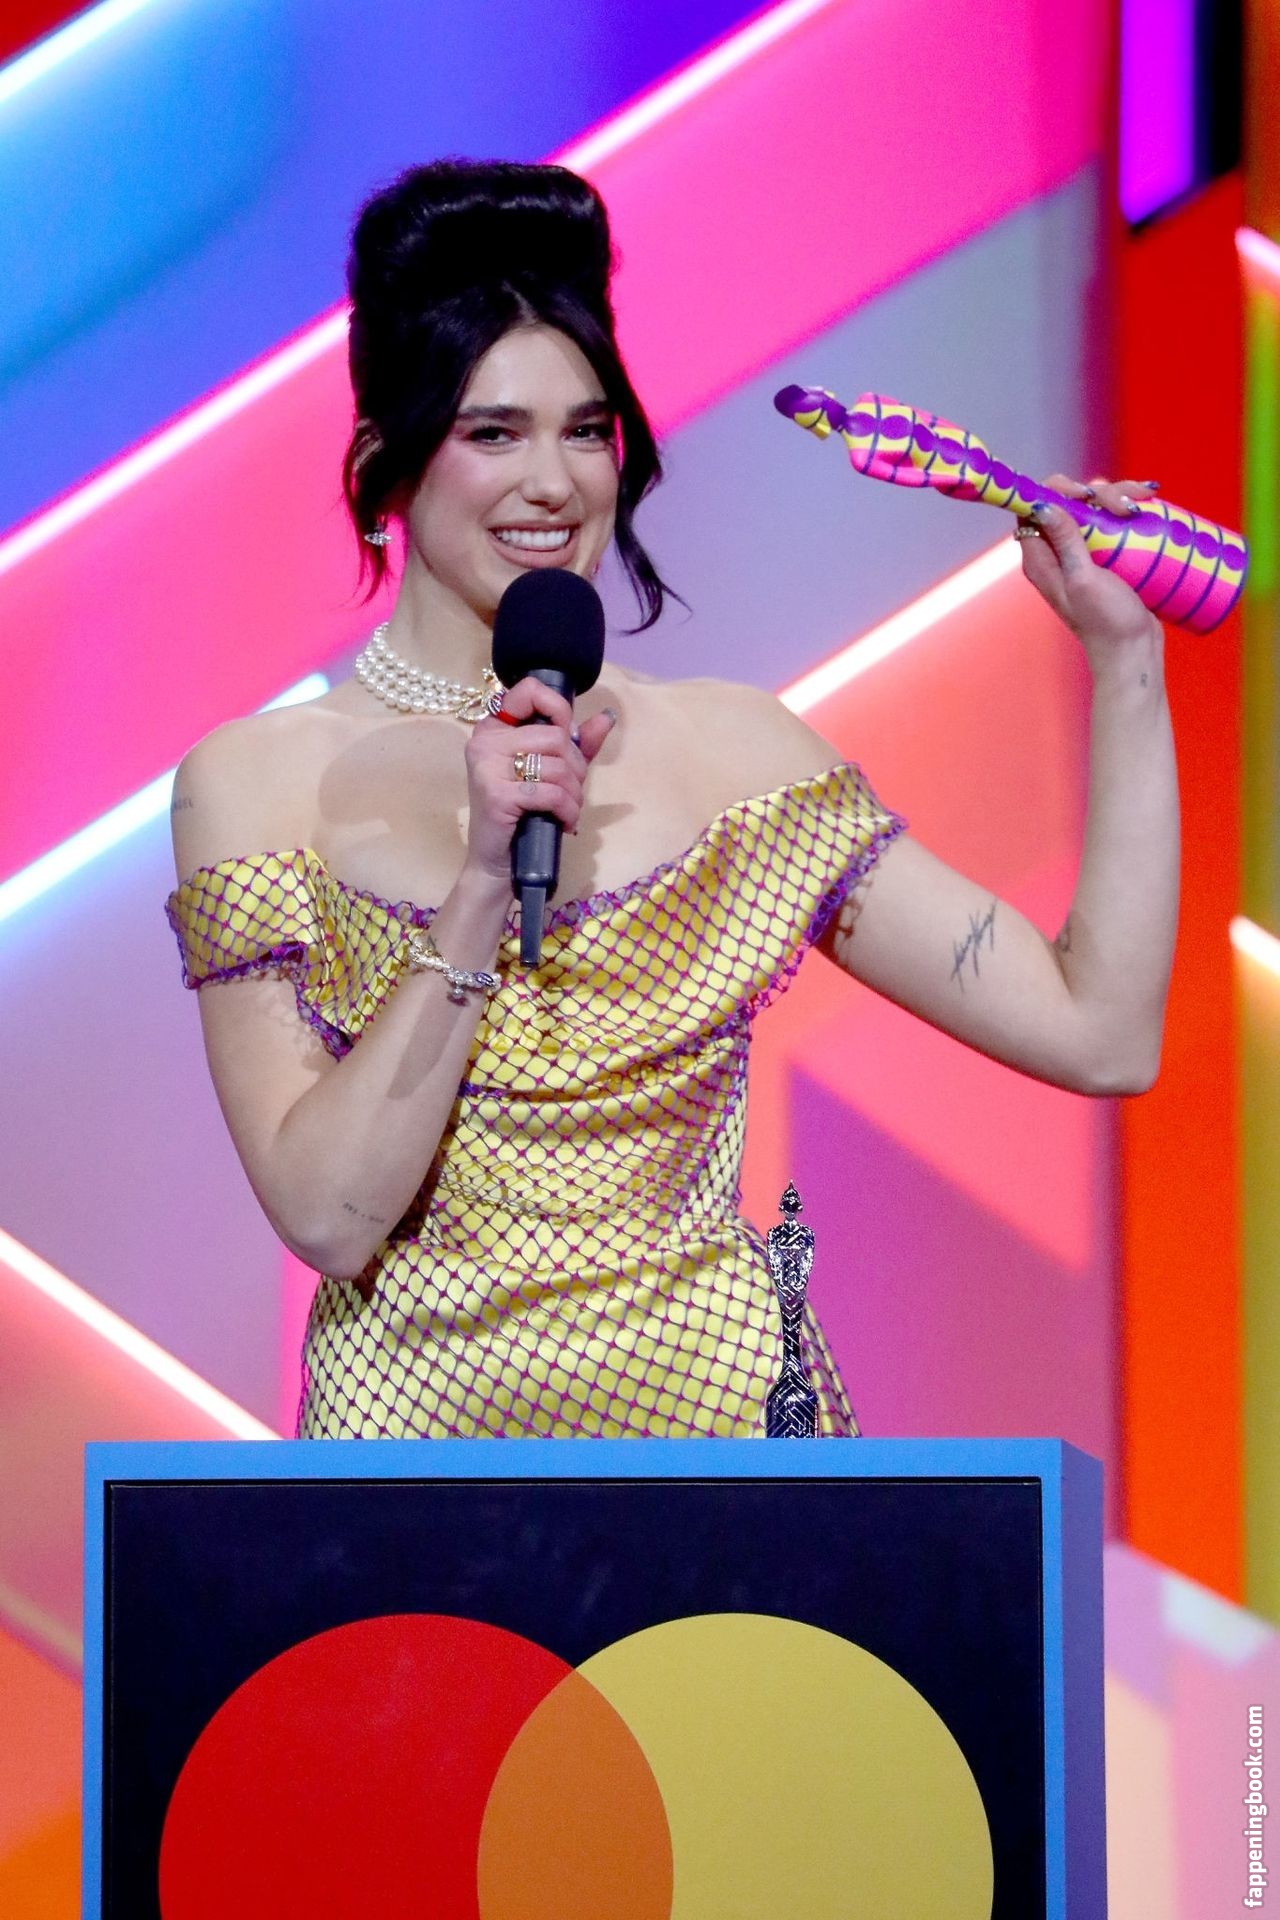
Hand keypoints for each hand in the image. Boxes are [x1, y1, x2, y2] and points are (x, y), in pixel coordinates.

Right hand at [462, 675, 615, 882]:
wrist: (497, 863)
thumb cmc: (523, 815)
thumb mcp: (552, 773)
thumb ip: (577, 744)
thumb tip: (607, 716)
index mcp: (493, 728)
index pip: (529, 690)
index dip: (559, 710)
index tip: (567, 738)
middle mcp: (484, 741)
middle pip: (553, 736)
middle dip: (575, 767)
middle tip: (571, 790)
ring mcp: (486, 767)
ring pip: (556, 765)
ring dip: (574, 793)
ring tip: (567, 809)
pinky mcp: (496, 794)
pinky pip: (550, 792)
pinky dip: (567, 810)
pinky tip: (565, 822)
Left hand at [1018, 474, 1163, 663]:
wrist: (1133, 651)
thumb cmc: (1106, 623)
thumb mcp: (1084, 580)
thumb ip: (1065, 543)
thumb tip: (1044, 506)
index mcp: (1042, 560)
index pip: (1032, 510)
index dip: (1054, 492)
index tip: (1082, 494)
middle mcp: (1058, 554)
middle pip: (1067, 502)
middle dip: (1094, 493)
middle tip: (1121, 506)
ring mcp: (1084, 554)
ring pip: (1093, 508)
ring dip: (1117, 497)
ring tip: (1140, 506)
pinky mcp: (1108, 555)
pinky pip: (1112, 521)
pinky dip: (1128, 508)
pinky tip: (1148, 503)